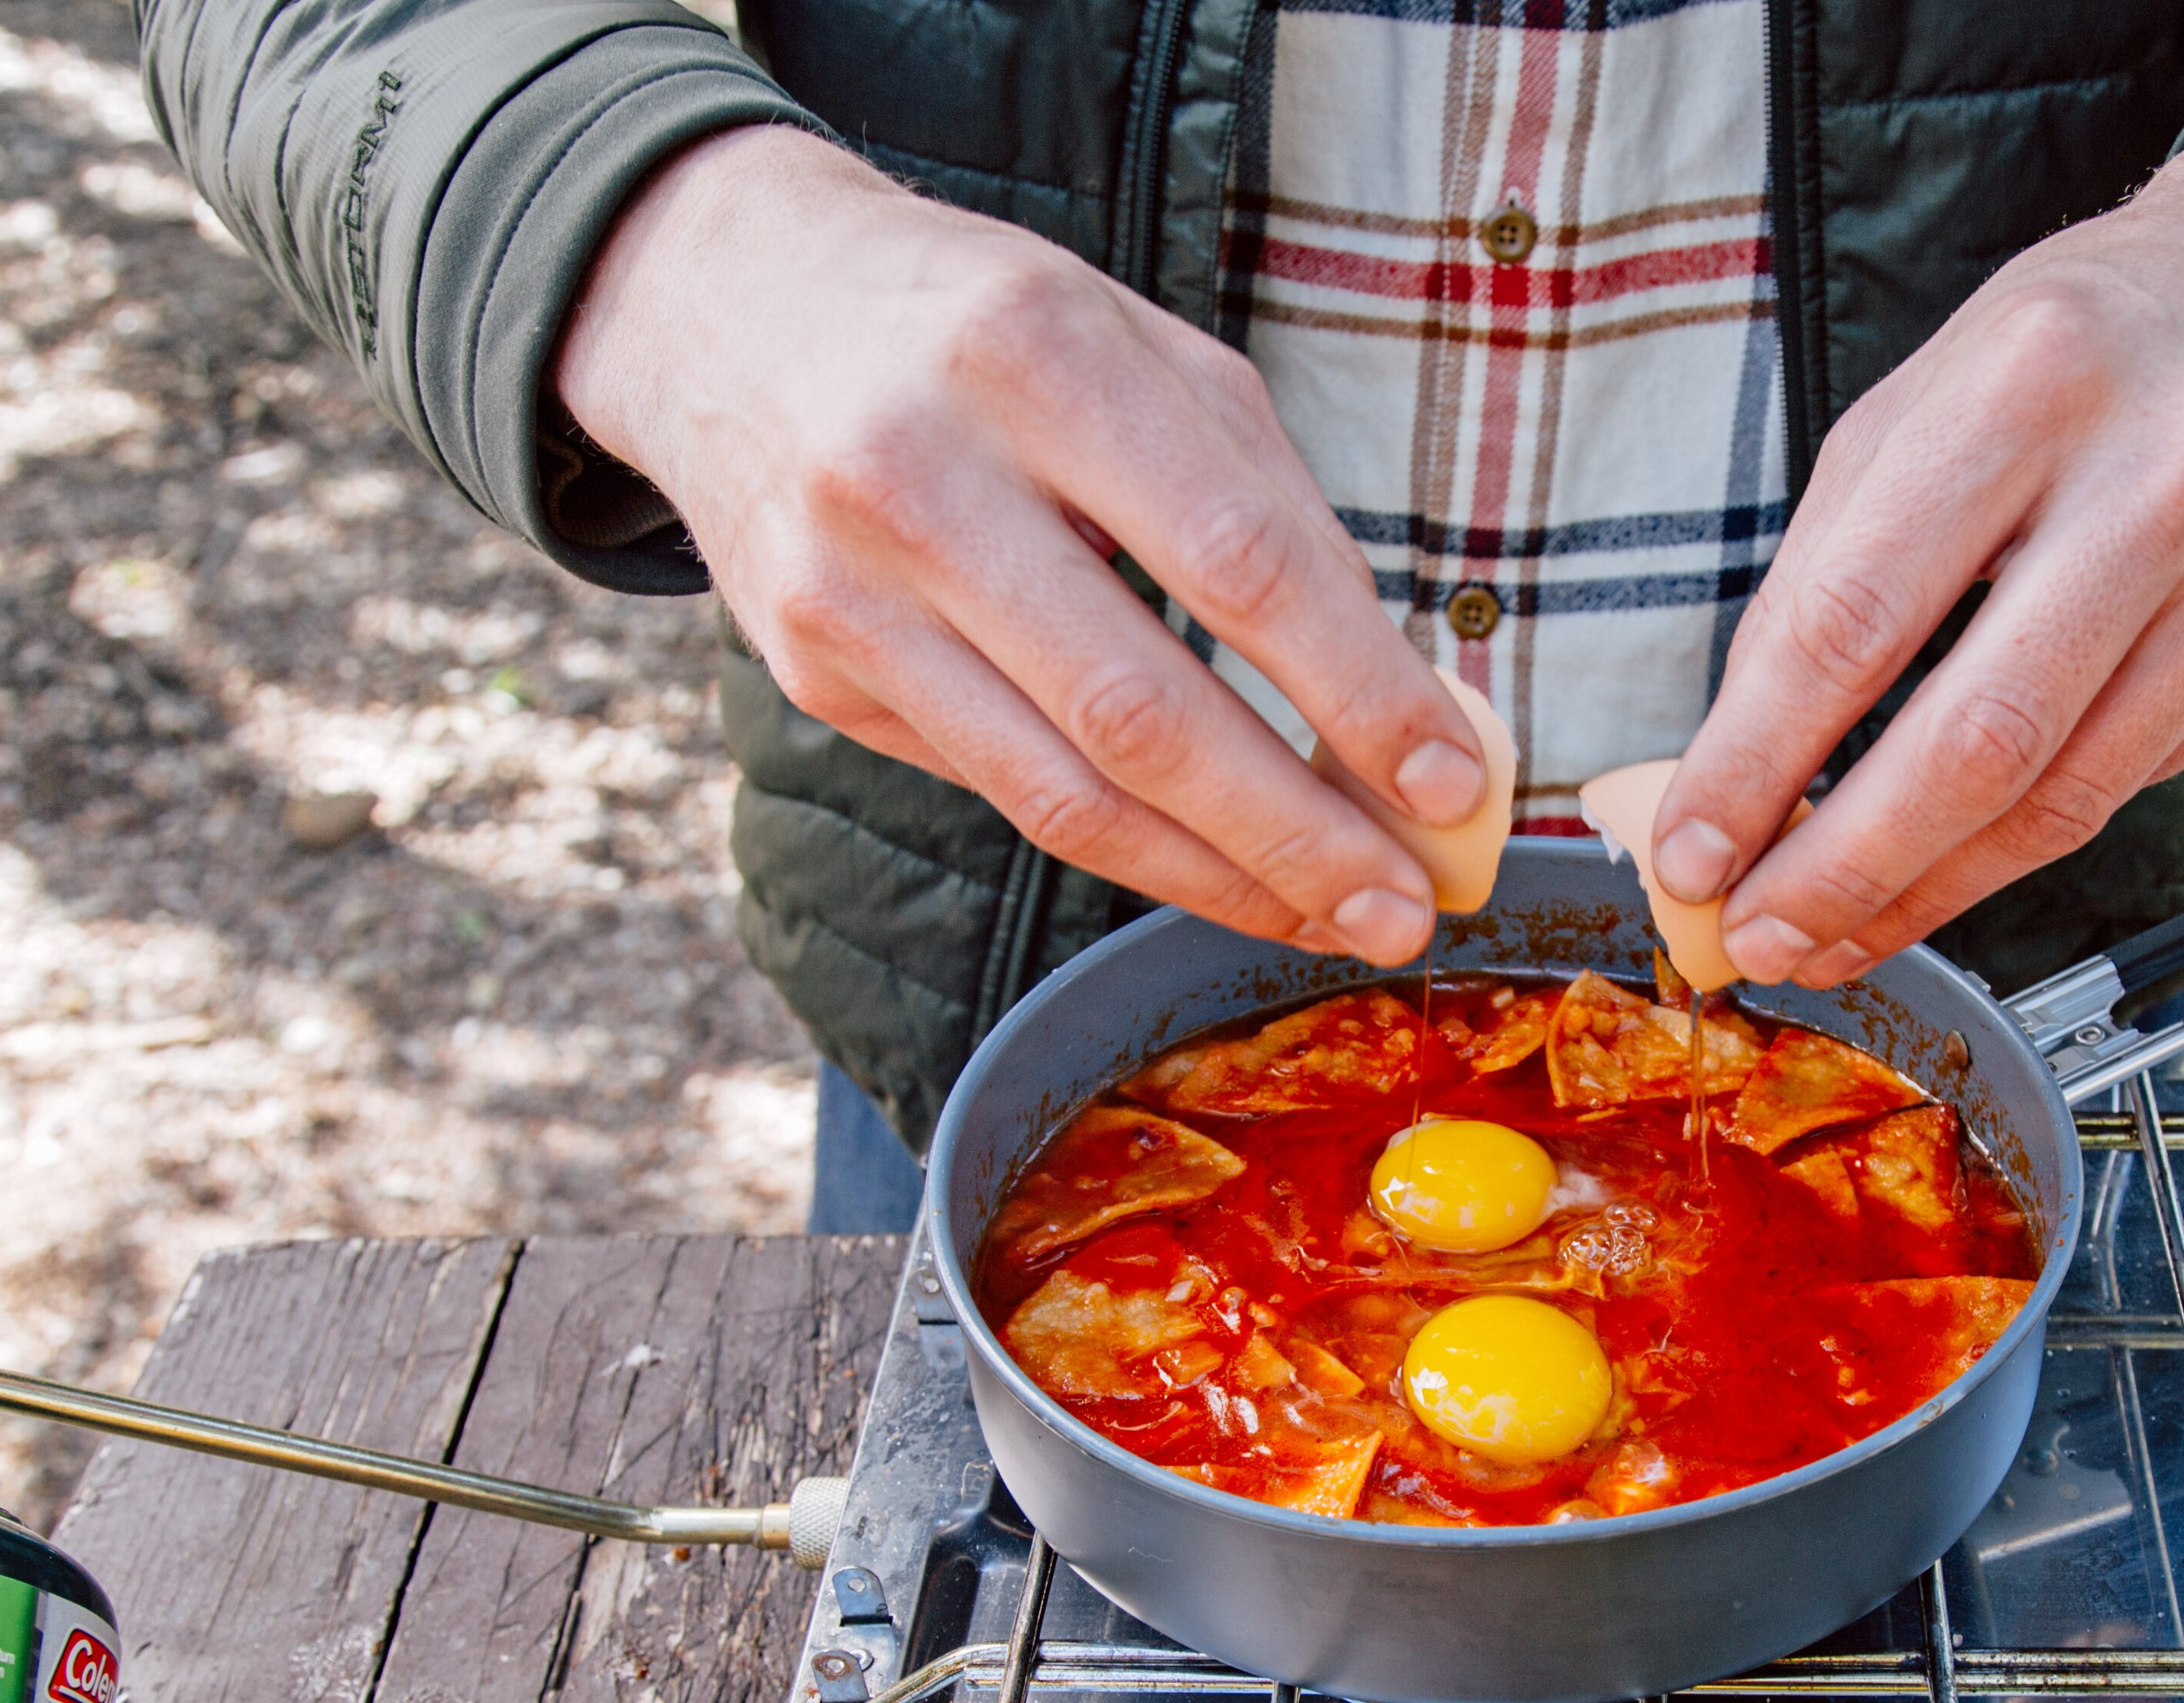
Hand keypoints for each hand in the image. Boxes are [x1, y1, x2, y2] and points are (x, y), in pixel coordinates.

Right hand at [552, 126, 1481, 966]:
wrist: (731, 302)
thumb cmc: (988, 333)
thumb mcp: (1145, 352)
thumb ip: (1271, 505)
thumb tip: (1397, 697)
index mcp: (1039, 359)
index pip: (1237, 564)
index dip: (1359, 692)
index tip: (1453, 783)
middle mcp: (922, 479)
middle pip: (1142, 714)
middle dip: (1296, 832)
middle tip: (1404, 906)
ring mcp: (850, 595)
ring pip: (1064, 794)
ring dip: (1221, 879)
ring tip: (1333, 919)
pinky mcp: (817, 676)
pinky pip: (1004, 791)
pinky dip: (1130, 849)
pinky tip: (1220, 872)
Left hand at [1646, 109, 2183, 985]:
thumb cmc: (2087, 344)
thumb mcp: (1925, 397)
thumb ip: (1827, 567)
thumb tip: (1739, 761)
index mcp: (2030, 382)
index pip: (1857, 619)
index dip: (1758, 760)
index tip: (1690, 852)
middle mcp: (2163, 475)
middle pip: (1977, 741)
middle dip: (1844, 867)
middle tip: (1755, 936)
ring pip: (2064, 797)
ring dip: (1926, 891)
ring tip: (1831, 935)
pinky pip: (2132, 781)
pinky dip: (2020, 844)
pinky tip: (1948, 868)